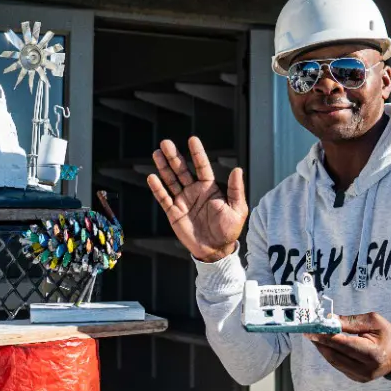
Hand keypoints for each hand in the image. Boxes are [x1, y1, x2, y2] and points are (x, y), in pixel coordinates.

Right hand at [145, 136, 247, 262]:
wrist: (216, 250)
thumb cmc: (229, 230)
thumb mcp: (237, 209)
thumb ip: (235, 190)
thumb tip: (237, 169)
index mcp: (210, 188)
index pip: (202, 166)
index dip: (197, 153)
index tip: (192, 139)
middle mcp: (194, 191)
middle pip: (182, 170)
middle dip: (174, 156)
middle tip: (166, 142)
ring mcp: (183, 201)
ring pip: (171, 180)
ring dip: (163, 167)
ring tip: (156, 152)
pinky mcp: (174, 213)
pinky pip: (164, 198)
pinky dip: (158, 188)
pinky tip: (152, 177)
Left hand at [307, 312, 390, 382]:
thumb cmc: (387, 334)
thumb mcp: (374, 321)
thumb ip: (351, 321)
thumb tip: (329, 320)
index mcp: (374, 354)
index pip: (344, 344)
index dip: (326, 337)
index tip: (313, 329)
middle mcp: (367, 369)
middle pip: (336, 355)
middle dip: (321, 342)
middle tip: (309, 331)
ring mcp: (361, 376)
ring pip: (334, 361)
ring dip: (323, 348)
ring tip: (314, 336)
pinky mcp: (357, 378)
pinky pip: (339, 365)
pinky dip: (331, 354)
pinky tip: (325, 344)